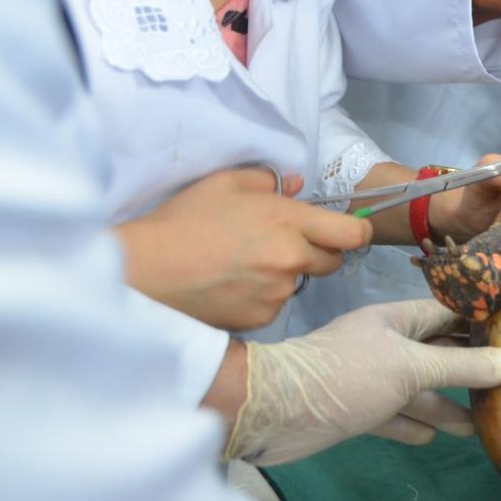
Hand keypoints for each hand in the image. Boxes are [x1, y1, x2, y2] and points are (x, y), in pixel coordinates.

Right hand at [116, 168, 372, 330]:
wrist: (145, 271)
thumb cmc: (184, 221)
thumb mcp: (225, 184)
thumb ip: (269, 181)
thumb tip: (298, 187)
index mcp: (290, 222)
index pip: (354, 234)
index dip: (354, 231)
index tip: (342, 231)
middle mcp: (292, 259)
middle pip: (333, 261)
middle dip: (317, 251)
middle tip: (283, 244)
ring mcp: (278, 292)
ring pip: (300, 282)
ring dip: (286, 274)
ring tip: (246, 264)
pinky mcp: (261, 319)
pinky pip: (275, 305)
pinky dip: (262, 296)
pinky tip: (233, 285)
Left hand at [223, 299, 500, 465]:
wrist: (274, 412)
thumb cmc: (346, 376)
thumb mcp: (410, 368)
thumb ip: (460, 366)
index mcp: (398, 319)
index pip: (451, 313)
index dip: (484, 321)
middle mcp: (388, 344)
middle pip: (440, 352)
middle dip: (472, 368)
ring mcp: (373, 378)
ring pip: (420, 389)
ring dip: (448, 404)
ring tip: (483, 423)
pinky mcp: (358, 409)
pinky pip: (396, 414)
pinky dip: (414, 424)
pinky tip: (434, 437)